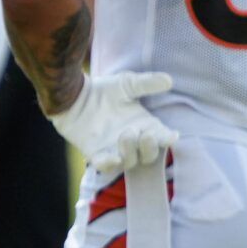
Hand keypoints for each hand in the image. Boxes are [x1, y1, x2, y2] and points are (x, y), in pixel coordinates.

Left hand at [47, 70, 178, 174]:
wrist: (74, 96)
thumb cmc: (103, 89)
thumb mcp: (127, 83)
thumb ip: (147, 83)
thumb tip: (169, 80)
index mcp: (144, 125)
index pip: (162, 137)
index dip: (168, 139)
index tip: (172, 136)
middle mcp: (132, 140)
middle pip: (149, 156)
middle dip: (151, 148)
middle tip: (146, 135)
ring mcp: (114, 149)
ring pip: (130, 162)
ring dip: (131, 151)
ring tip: (125, 134)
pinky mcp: (96, 154)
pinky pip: (105, 167)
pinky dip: (109, 164)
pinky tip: (111, 157)